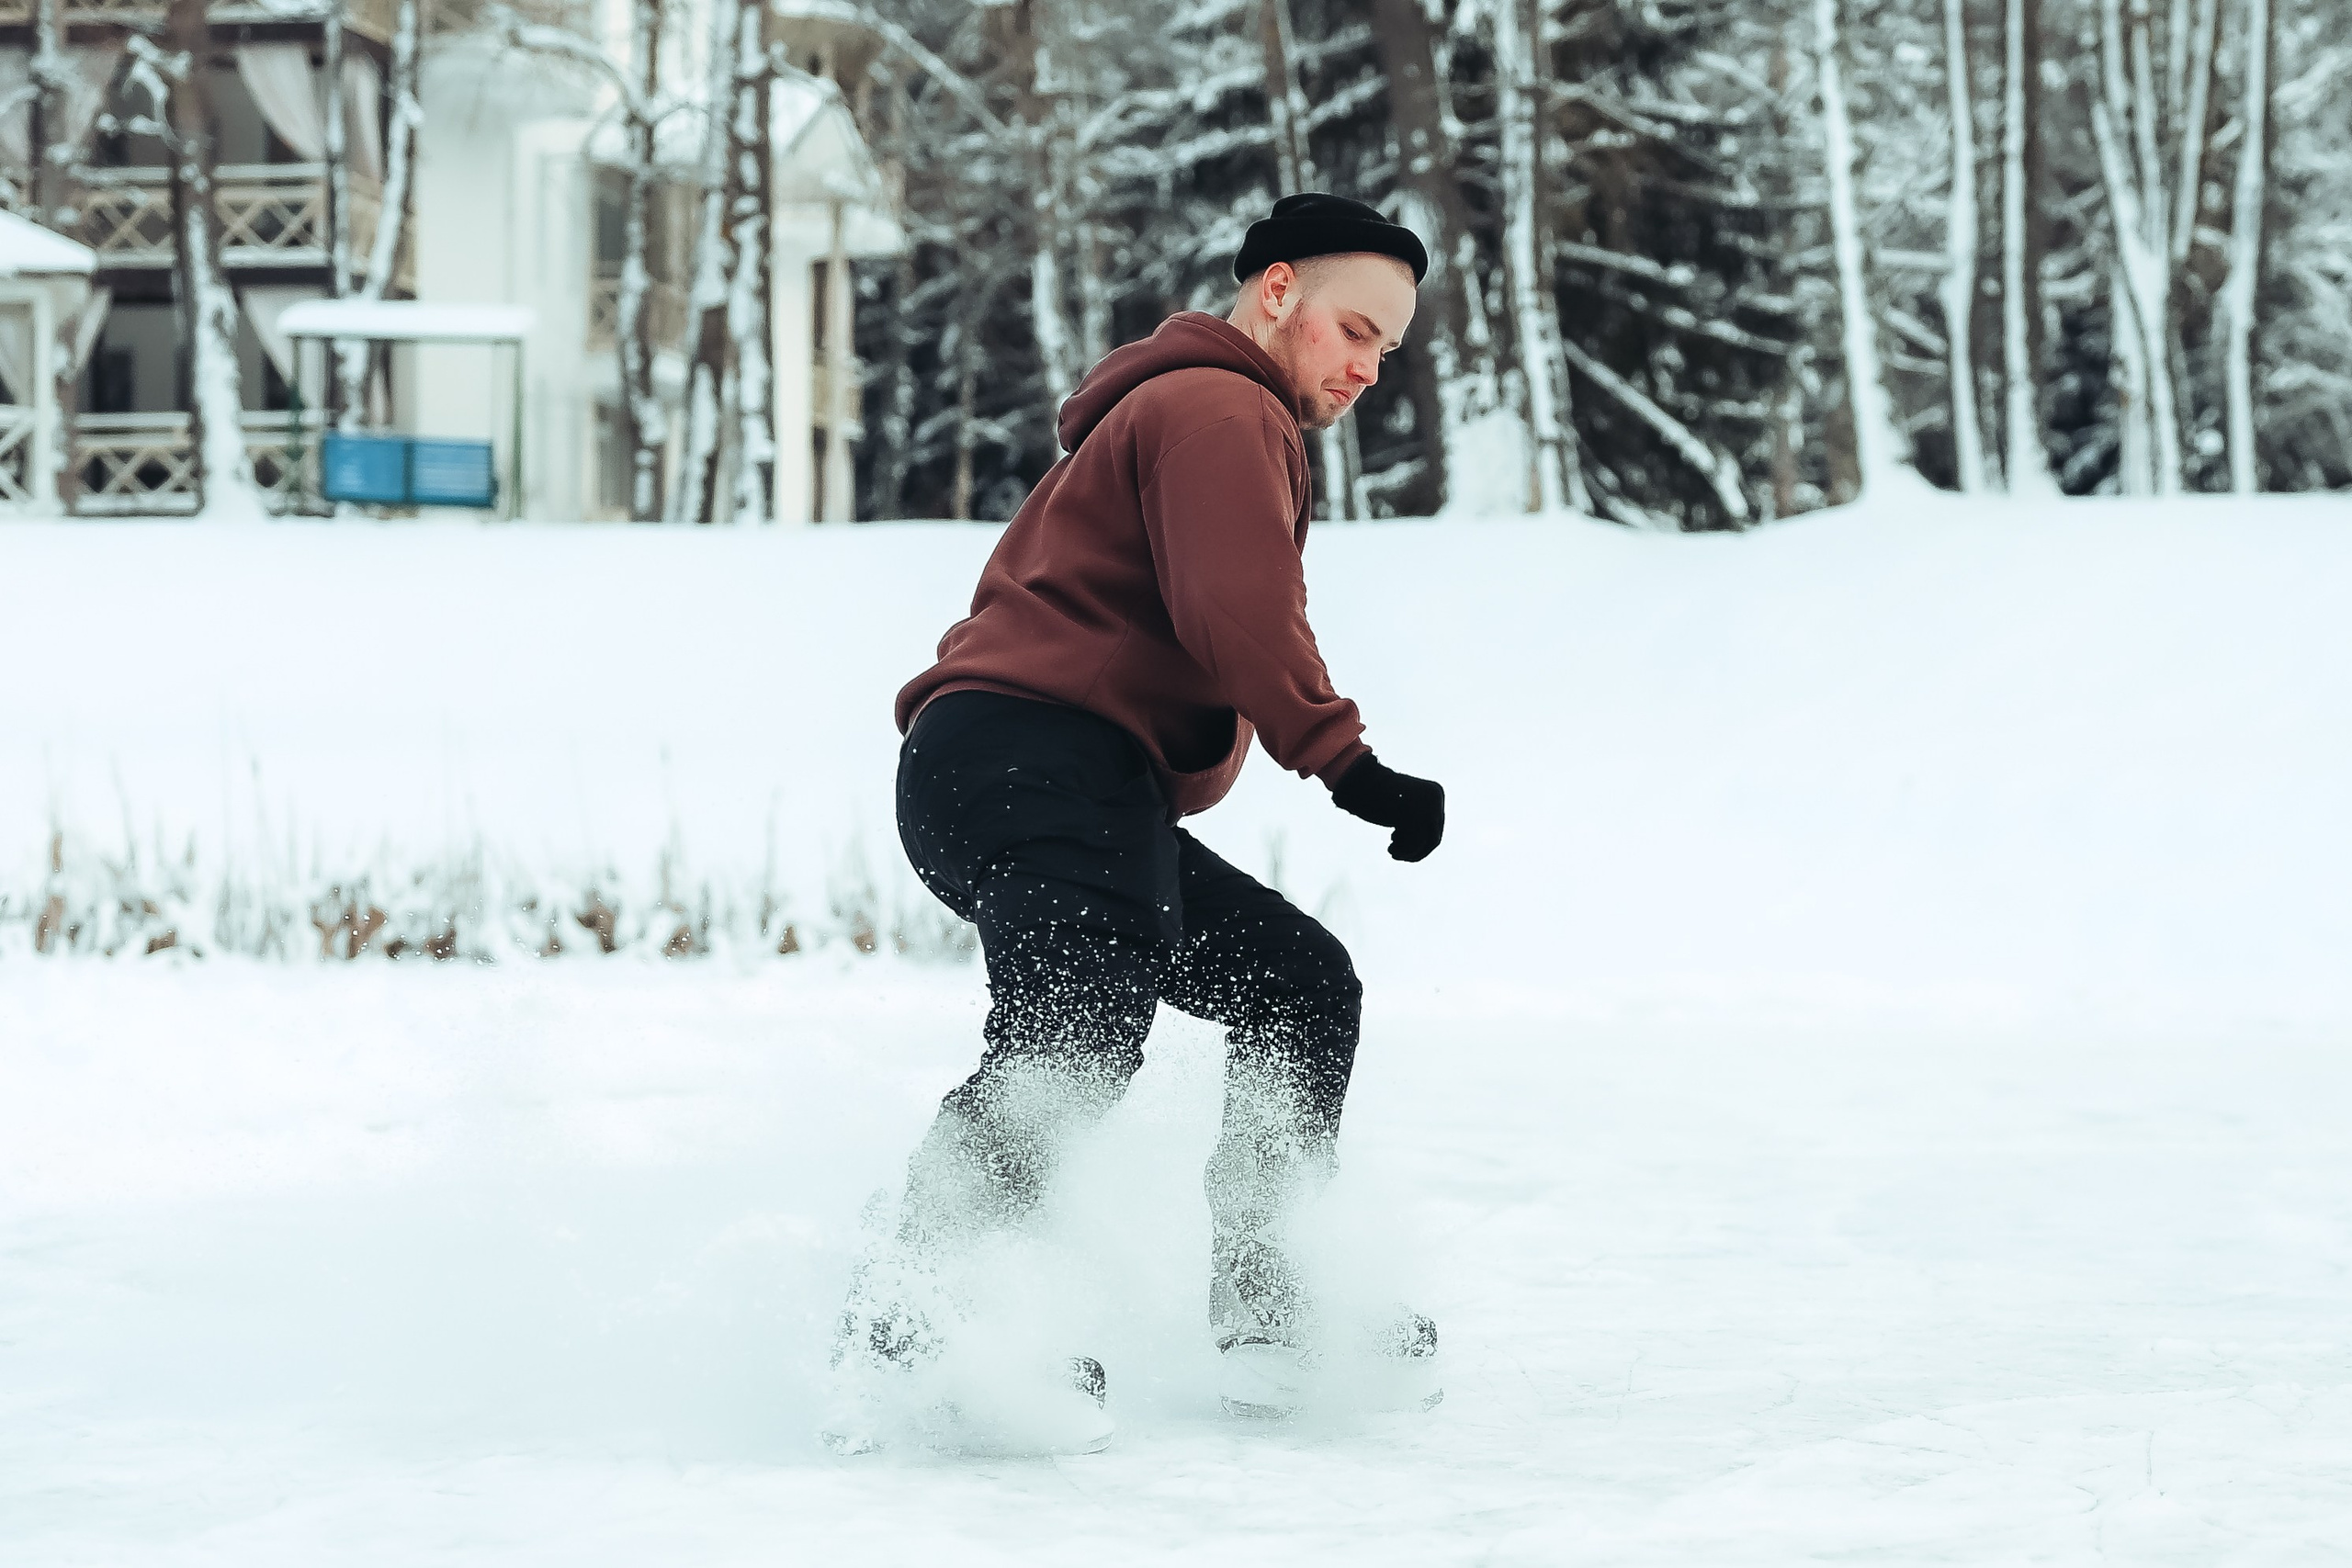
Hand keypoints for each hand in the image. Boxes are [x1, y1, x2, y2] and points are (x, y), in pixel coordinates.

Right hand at [1330, 754, 1444, 862]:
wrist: (1362, 781)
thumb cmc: (1377, 793)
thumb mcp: (1402, 805)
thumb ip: (1417, 818)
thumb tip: (1429, 843)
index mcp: (1435, 792)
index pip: (1435, 824)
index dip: (1418, 838)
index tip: (1396, 838)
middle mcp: (1436, 799)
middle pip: (1434, 834)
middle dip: (1416, 847)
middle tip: (1394, 850)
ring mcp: (1428, 808)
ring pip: (1428, 842)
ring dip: (1411, 853)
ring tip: (1392, 852)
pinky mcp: (1416, 818)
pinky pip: (1416, 844)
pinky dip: (1404, 852)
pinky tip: (1390, 850)